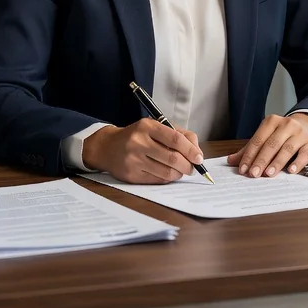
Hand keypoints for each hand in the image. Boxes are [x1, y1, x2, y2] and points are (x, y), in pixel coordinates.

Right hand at [82, 119, 203, 183]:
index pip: (175, 139)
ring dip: (179, 174)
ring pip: (166, 172)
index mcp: (147, 126)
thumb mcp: (155, 126)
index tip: (199, 158)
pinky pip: (157, 180)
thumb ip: (179, 134)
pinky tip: (168, 174)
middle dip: (188, 165)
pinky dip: (167, 179)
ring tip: (181, 171)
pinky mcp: (131, 175)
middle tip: (192, 168)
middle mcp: (138, 142)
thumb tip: (197, 152)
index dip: (190, 150)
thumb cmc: (138, 136)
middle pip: (172, 158)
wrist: (108, 147)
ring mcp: (133, 160)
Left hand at [227, 113, 307, 177]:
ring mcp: (300, 134)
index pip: (257, 140)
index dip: (249, 155)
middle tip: (253, 174)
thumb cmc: (284, 134)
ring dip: (277, 162)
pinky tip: (291, 170)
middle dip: (261, 160)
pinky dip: (297, 162)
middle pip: (271, 144)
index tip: (243, 169)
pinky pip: (304, 153)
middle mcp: (286, 125)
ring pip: (286, 148)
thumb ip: (250, 149)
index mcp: (271, 122)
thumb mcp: (267, 137)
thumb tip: (231, 161)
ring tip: (268, 173)